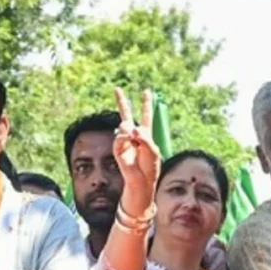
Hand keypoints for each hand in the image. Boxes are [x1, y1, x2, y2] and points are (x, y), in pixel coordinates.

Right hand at [112, 88, 160, 216]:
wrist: (142, 181)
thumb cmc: (150, 167)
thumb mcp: (153, 150)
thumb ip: (144, 137)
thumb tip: (131, 129)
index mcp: (146, 134)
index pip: (146, 115)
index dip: (146, 103)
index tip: (147, 91)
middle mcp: (134, 135)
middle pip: (127, 114)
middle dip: (122, 102)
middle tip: (117, 88)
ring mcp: (125, 141)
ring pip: (124, 126)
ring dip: (130, 130)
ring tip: (134, 138)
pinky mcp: (118, 148)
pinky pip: (120, 137)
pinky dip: (125, 137)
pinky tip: (129, 139)